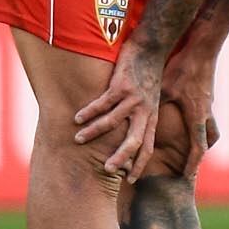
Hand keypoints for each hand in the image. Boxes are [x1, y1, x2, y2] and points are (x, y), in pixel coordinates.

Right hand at [70, 47, 171, 180]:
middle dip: (120, 157)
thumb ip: (141, 118)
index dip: (139, 165)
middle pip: (134, 141)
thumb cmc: (147, 76)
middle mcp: (144, 111)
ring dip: (94, 132)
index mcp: (151, 118)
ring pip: (112, 121)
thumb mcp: (150, 100)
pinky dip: (89, 111)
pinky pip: (103, 102)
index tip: (129, 181)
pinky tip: (76, 117)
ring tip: (78, 139)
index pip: (147, 147)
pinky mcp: (122, 85)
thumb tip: (125, 136)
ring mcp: (134, 98)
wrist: (152, 48)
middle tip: (106, 170)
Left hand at [158, 46, 220, 179]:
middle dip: (201, 154)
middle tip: (191, 166)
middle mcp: (205, 112)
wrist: (203, 48)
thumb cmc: (181, 67)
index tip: (185, 176)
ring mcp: (209, 103)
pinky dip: (202, 122)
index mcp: (196, 115)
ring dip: (204, 139)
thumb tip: (134, 120)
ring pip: (212, 128)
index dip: (192, 164)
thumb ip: (152, 106)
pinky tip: (192, 118)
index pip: (198, 146)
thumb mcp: (163, 89)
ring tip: (194, 146)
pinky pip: (208, 115)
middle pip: (209, 140)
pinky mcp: (208, 94)